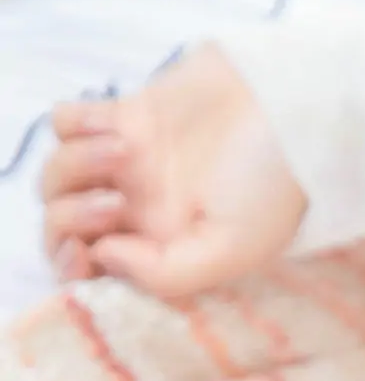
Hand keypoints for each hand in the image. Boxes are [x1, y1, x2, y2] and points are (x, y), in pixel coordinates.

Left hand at [41, 43, 305, 298]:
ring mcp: (128, 164)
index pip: (89, 269)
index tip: (86, 252)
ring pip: (58, 175)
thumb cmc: (274, 182)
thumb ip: (166, 273)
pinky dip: (74, 124)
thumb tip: (103, 255)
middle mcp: (138, 213)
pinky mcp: (126, 116)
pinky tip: (112, 124)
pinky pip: (66, 122)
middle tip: (114, 203)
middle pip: (61, 224)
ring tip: (124, 151)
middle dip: (70, 217)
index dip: (70, 265)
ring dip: (75, 165)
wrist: (290, 106)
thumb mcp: (233, 249)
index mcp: (161, 251)